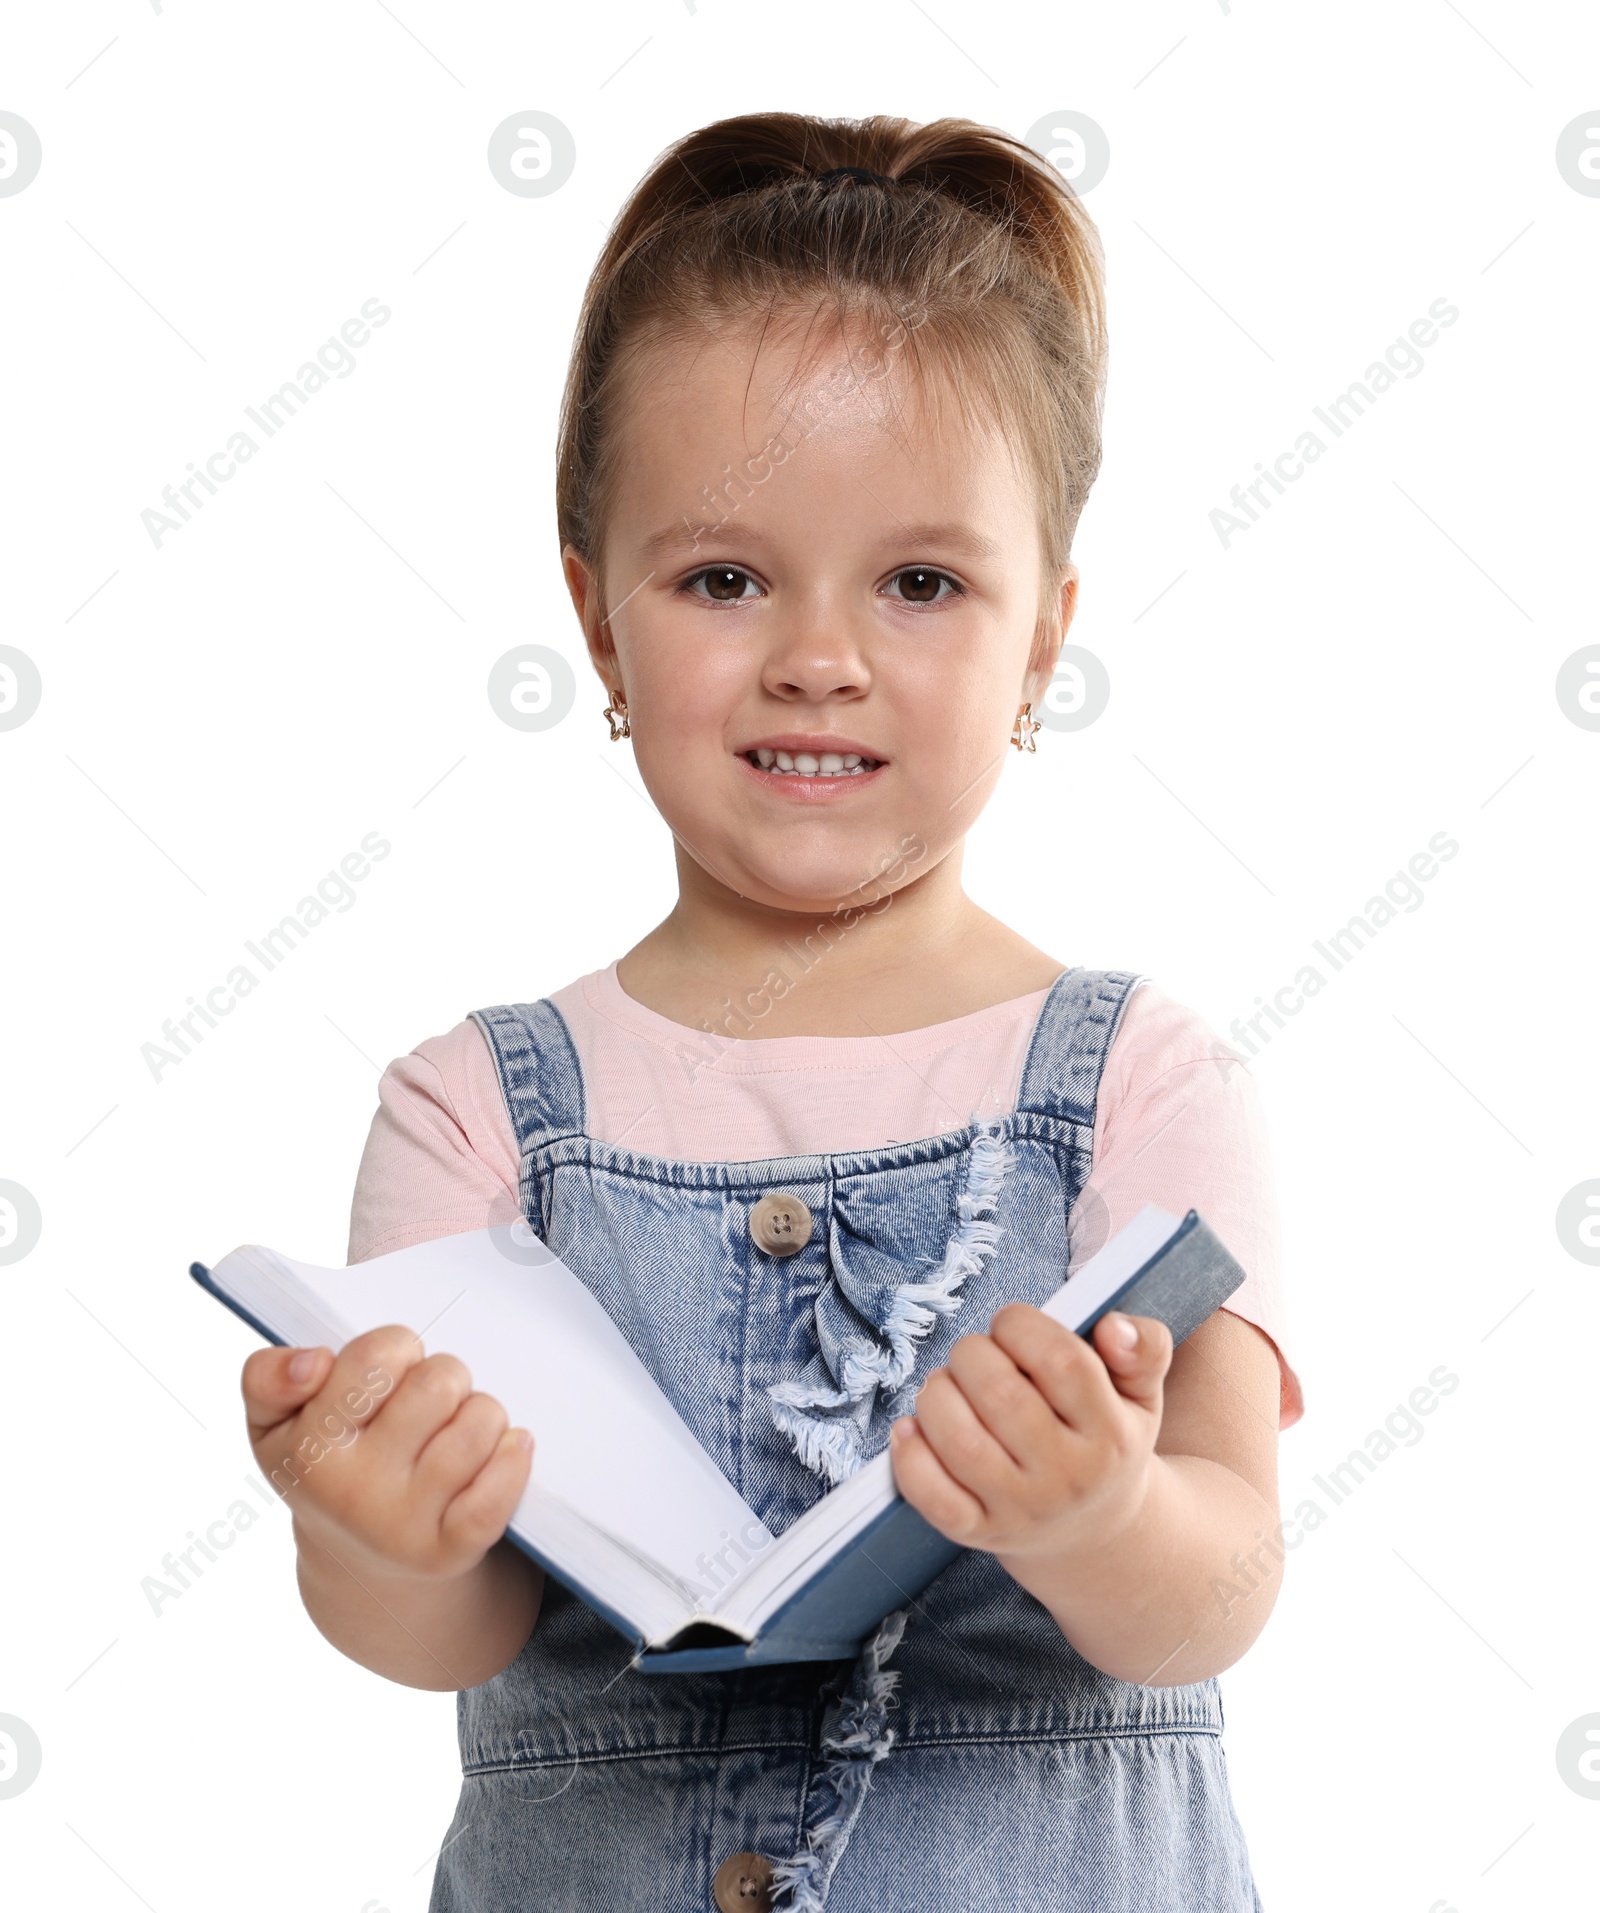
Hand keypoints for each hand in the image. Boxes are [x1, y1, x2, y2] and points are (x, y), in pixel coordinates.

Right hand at [241, 1326, 534, 1585]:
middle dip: (443, 1376)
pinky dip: (512, 1456)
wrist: (358, 1563)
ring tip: (453, 1431)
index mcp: (308, 1450)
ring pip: (480, 1421)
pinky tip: (503, 1449)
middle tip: (426, 1402)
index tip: (386, 1370)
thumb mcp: (276, 1423)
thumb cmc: (327, 1467)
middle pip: (440, 1381)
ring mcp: (403, 1526)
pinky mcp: (449, 1550)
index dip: (395, 1350)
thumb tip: (312, 1363)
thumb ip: (268, 1377)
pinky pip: (500, 1486)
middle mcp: (352, 1492)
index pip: (377, 1356)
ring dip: (479, 1413)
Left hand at [888, 1304, 1172, 1571]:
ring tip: (945, 1386)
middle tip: (974, 1356)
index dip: (1021, 1326)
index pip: (1062, 1362)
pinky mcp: (980, 1533)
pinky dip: (910, 1457)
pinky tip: (911, 1428)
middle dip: (972, 1355)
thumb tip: (1112, 1326)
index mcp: (1109, 1432)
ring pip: (961, 1443)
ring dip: (936, 1396)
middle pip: (1001, 1396)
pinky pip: (934, 1498)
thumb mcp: (1141, 1395)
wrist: (1094, 1534)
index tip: (1010, 1324)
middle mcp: (1067, 1476)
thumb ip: (1144, 1348)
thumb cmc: (1106, 1442)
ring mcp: (1021, 1510)